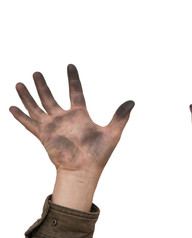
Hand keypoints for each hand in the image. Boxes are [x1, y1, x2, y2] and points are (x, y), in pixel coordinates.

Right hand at [10, 64, 133, 209]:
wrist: (84, 170)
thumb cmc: (99, 154)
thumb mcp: (112, 132)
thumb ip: (120, 116)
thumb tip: (132, 102)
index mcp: (80, 115)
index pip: (75, 91)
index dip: (73, 79)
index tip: (70, 66)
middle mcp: (64, 118)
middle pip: (50, 97)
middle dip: (43, 86)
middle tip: (36, 73)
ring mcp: (53, 126)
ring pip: (37, 107)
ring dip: (28, 96)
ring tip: (20, 83)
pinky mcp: (43, 135)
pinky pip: (29, 124)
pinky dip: (20, 116)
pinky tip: (11, 107)